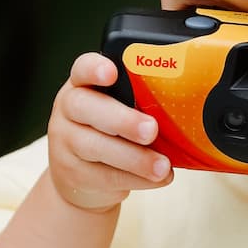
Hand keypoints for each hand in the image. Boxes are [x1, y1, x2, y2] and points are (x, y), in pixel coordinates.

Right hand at [48, 53, 173, 211]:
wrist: (83, 177)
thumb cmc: (111, 133)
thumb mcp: (121, 110)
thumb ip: (140, 104)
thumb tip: (182, 109)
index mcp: (83, 85)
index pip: (82, 69)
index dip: (94, 69)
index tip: (112, 73)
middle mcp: (68, 110)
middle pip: (85, 108)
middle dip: (122, 120)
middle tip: (151, 130)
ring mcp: (64, 143)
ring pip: (94, 147)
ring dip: (134, 157)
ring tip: (162, 166)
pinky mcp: (72, 174)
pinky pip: (104, 176)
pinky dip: (136, 179)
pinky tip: (157, 178)